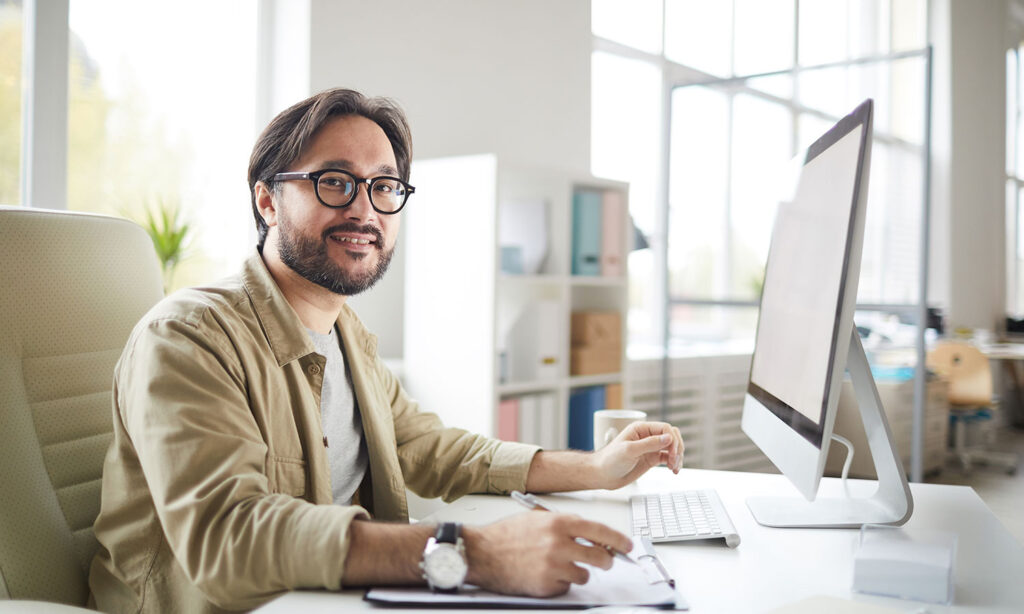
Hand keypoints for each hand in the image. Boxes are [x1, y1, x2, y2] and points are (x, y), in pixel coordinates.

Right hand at [462, 511, 631, 596]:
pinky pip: (566, 587)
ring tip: (560, 566)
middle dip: (606, 561)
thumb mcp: (539, 518)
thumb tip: (592, 536)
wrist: (481, 552)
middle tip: (602, 561)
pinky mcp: (546, 586)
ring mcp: (553, 567)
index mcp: (559, 523)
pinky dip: (560, 583)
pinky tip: (545, 574)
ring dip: (578, 573)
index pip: (601, 532)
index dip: (619, 540)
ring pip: (585, 576)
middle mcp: (559, 544)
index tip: (627, 546)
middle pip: (600, 558)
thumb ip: (567, 524)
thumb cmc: (507, 534)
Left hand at [591, 421, 683, 488]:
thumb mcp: (629, 450)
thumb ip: (649, 444)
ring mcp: (650, 448)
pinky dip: (674, 463)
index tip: (672, 453)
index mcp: (640, 429)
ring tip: (675, 468)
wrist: (602, 475)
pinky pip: (668, 458)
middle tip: (674, 460)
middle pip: (672, 436)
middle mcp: (647, 436)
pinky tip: (673, 470)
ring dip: (677, 456)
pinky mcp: (651, 459)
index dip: (672, 439)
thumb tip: (668, 438)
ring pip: (672, 447)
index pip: (665, 428)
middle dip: (677, 447)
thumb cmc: (609, 460)